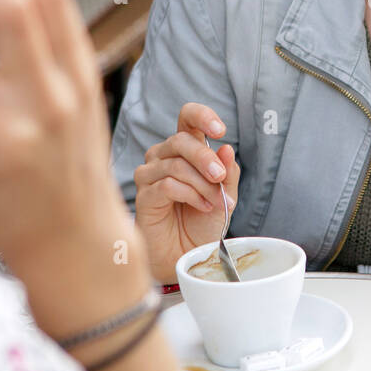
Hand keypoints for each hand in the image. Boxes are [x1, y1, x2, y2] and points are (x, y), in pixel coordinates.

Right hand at [134, 102, 239, 283]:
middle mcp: (163, 156)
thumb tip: (226, 148)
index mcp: (184, 149)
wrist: (189, 254)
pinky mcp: (144, 196)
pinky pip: (168, 185)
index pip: (187, 118)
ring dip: (202, 184)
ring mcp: (150, 175)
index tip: (220, 130)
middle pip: (181, 140)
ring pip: (176, 165)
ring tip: (215, 202)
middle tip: (220, 178)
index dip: (202, 116)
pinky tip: (202, 207)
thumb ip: (227, 172)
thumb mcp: (225, 194)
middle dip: (206, 158)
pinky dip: (191, 195)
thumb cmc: (204, 222)